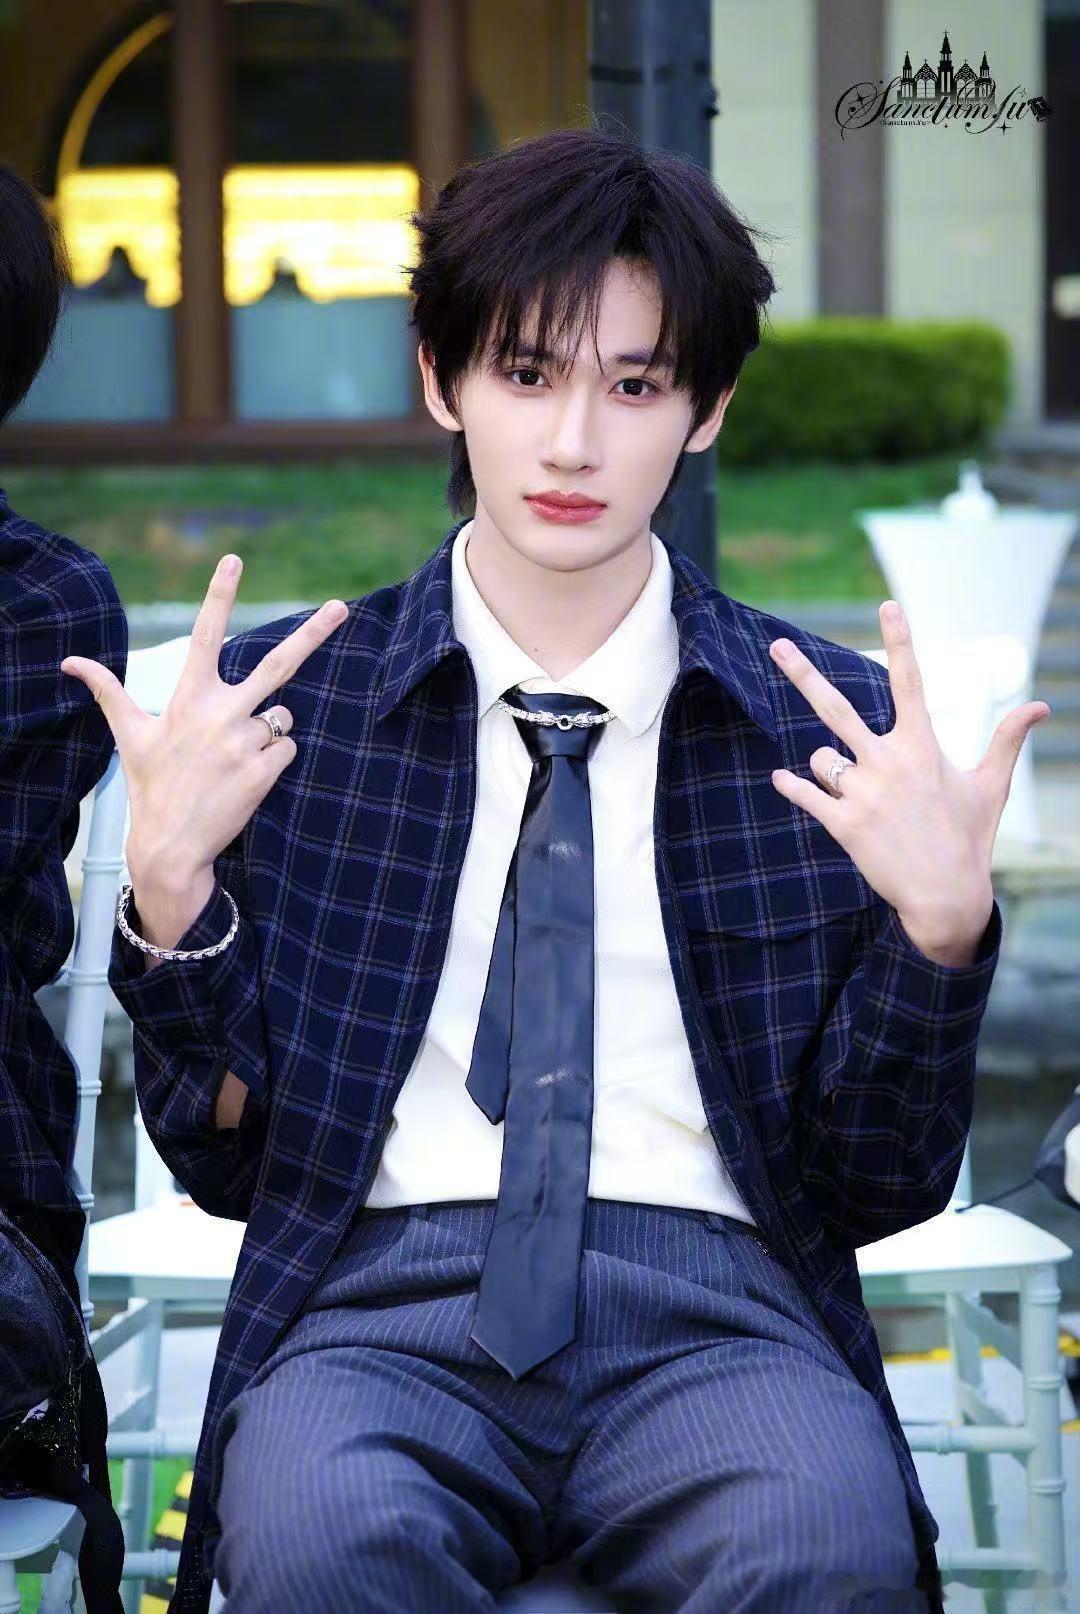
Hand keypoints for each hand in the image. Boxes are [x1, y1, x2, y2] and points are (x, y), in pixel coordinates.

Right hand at [60, 554, 349, 882]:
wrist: (171, 846)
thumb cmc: (150, 786)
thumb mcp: (129, 736)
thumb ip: (109, 692)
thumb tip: (71, 663)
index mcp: (187, 698)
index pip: (204, 635)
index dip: (219, 595)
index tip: (234, 559)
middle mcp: (219, 714)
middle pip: (277, 664)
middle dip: (313, 634)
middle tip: (342, 606)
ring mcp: (244, 742)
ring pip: (280, 718)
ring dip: (266, 733)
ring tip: (232, 761)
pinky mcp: (265, 770)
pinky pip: (287, 747)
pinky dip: (274, 759)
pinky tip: (245, 777)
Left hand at [767, 600, 1049, 953]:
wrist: (946, 897)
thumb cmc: (969, 838)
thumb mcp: (990, 785)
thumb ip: (1007, 740)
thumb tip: (1040, 707)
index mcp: (923, 746)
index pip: (910, 680)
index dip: (900, 640)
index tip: (888, 605)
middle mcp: (889, 762)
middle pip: (836, 708)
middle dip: (803, 674)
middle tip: (776, 646)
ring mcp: (863, 792)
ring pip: (820, 757)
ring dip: (826, 766)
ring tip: (856, 792)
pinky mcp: (843, 823)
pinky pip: (805, 793)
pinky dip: (791, 786)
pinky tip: (780, 780)